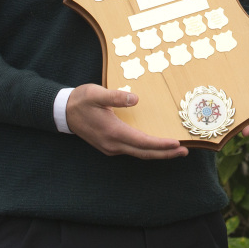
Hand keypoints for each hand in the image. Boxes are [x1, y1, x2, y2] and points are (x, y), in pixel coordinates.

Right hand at [65, 84, 187, 158]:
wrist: (63, 112)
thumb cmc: (81, 100)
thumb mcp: (96, 93)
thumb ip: (116, 96)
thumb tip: (136, 99)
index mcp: (113, 132)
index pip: (142, 142)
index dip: (160, 145)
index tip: (177, 143)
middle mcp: (113, 144)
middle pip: (144, 153)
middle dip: (165, 154)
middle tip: (185, 151)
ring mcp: (111, 147)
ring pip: (138, 153)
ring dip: (157, 153)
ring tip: (175, 149)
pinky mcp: (109, 146)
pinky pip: (132, 151)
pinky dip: (147, 149)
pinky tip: (155, 145)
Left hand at [236, 9, 248, 136]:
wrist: (233, 57)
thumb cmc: (245, 50)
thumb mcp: (248, 40)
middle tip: (248, 130)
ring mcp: (248, 103)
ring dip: (245, 128)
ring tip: (237, 135)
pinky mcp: (234, 107)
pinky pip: (234, 119)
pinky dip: (229, 125)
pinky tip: (220, 130)